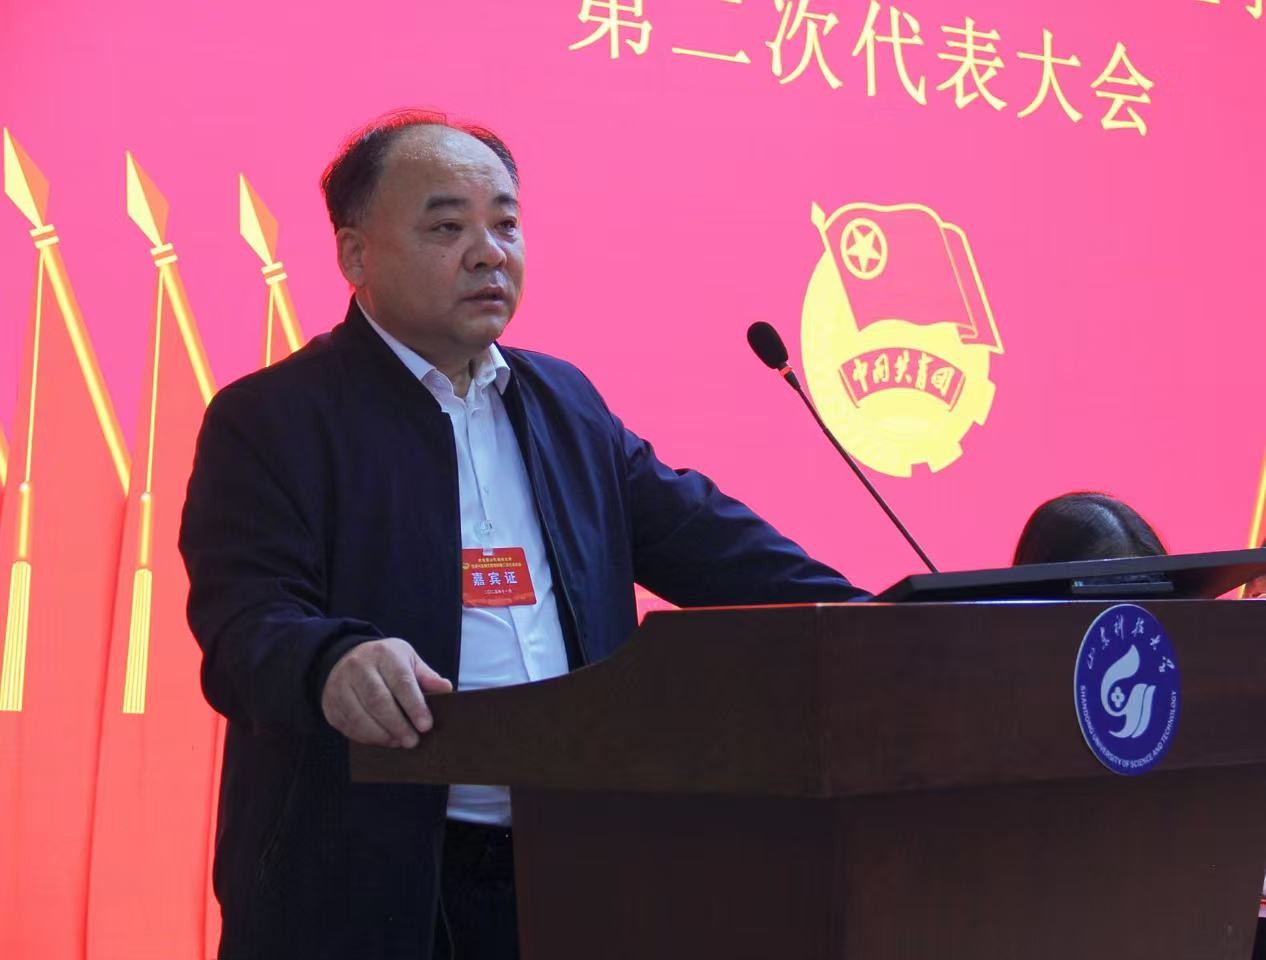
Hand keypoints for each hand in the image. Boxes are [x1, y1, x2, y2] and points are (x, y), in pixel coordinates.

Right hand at [320, 638, 452, 746]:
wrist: (346, 658)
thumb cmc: (385, 662)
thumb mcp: (407, 660)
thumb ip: (426, 677)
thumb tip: (445, 689)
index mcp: (384, 654)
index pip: (401, 681)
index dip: (414, 705)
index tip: (426, 725)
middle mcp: (359, 666)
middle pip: (378, 700)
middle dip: (398, 724)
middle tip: (412, 741)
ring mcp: (340, 684)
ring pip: (360, 715)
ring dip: (381, 734)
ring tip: (398, 742)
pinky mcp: (330, 702)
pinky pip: (348, 725)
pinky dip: (366, 737)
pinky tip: (382, 740)